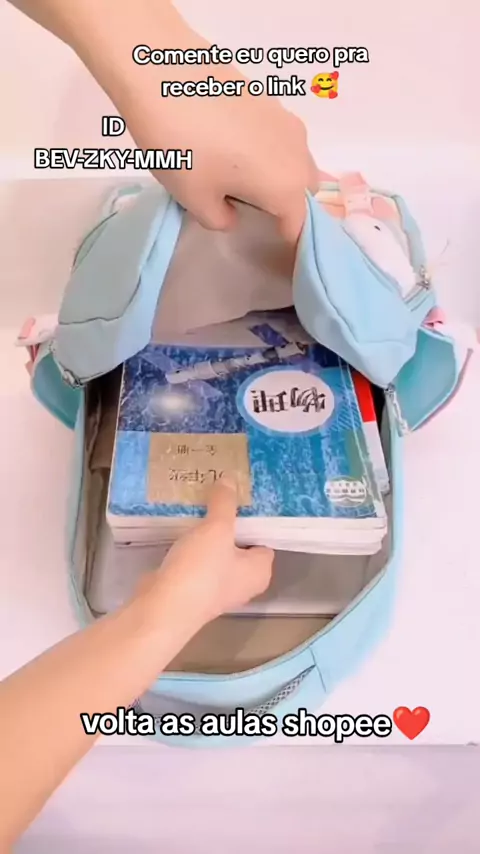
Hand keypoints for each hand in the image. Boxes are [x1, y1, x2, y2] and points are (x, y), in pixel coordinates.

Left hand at [83, 3, 317, 242]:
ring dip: (277, 176)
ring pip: (294, 161)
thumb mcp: (195, 201)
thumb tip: (232, 214)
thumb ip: (221, 219)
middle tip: (253, 213)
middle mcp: (298, 154)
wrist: (162, 74)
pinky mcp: (269, 100)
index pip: (300, 228)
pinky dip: (265, 151)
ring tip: (237, 179)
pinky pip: (278, 138)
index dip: (288, 245)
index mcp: (286, 187)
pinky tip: (229, 148)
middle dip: (287, 206)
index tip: (274, 253)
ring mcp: (286, 122)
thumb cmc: (183, 149)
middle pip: (304, 191)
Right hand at [135, 478, 273, 637]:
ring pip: (217, 552)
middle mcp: (244, 583)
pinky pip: (198, 561)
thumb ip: (225, 502)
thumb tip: (231, 478)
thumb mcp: (216, 529)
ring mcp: (218, 589)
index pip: (264, 538)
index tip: (242, 495)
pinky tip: (182, 528)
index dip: (255, 516)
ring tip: (200, 505)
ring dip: (208, 534)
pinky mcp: (194, 590)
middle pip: (240, 543)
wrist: (163, 608)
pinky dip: (192, 546)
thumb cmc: (201, 570)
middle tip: (218, 494)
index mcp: (260, 571)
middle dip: (229, 522)